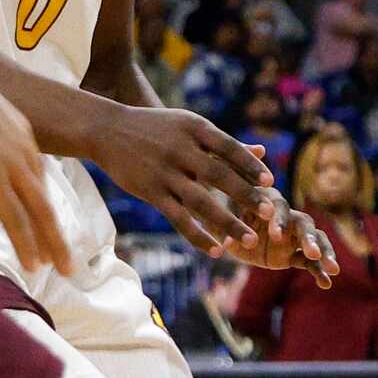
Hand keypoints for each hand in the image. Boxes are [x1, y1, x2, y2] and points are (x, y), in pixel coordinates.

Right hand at [0, 56, 69, 278]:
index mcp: (21, 134)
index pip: (36, 176)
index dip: (39, 203)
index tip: (43, 222)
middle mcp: (24, 152)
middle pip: (45, 201)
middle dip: (58, 234)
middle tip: (68, 260)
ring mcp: (10, 167)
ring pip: (38, 215)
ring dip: (50, 246)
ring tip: (60, 270)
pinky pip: (15, 219)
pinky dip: (27, 244)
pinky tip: (33, 264)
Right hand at [88, 105, 273, 251]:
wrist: (107, 130)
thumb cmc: (156, 128)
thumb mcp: (189, 127)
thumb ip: (224, 144)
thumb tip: (262, 154)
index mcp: (194, 129)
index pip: (229, 147)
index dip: (249, 165)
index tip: (270, 181)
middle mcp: (180, 150)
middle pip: (219, 175)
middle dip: (245, 195)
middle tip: (269, 211)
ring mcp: (165, 173)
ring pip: (200, 202)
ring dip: (227, 223)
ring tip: (249, 240)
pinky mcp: (151, 192)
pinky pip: (179, 219)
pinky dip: (198, 236)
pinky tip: (217, 250)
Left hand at [218, 192, 339, 284]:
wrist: (231, 234)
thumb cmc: (226, 220)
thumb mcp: (223, 222)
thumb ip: (229, 230)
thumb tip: (229, 241)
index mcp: (270, 202)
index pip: (280, 208)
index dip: (280, 221)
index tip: (276, 236)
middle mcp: (287, 217)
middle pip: (305, 224)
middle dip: (310, 238)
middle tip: (314, 253)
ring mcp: (293, 237)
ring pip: (315, 242)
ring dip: (324, 254)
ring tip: (334, 270)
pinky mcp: (294, 254)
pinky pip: (309, 262)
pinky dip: (318, 272)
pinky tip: (326, 284)